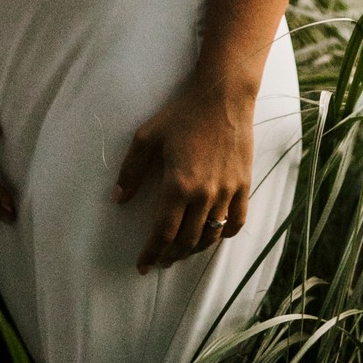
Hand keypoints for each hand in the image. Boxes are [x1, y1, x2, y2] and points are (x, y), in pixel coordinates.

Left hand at [111, 77, 253, 273]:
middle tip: (160, 261)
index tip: (142, 265)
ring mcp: (227, 192)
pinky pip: (236, 222)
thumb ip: (131, 170)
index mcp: (178, 184)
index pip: (163, 232)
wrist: (223, 96)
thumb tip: (118, 199)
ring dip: (194, 249)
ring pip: (210, 235)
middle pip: (187, 240)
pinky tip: (213, 235)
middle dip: (171, 256)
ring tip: (181, 252)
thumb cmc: (183, 114)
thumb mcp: (148, 137)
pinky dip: (223, 234)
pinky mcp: (243, 185)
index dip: (152, 252)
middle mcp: (204, 194)